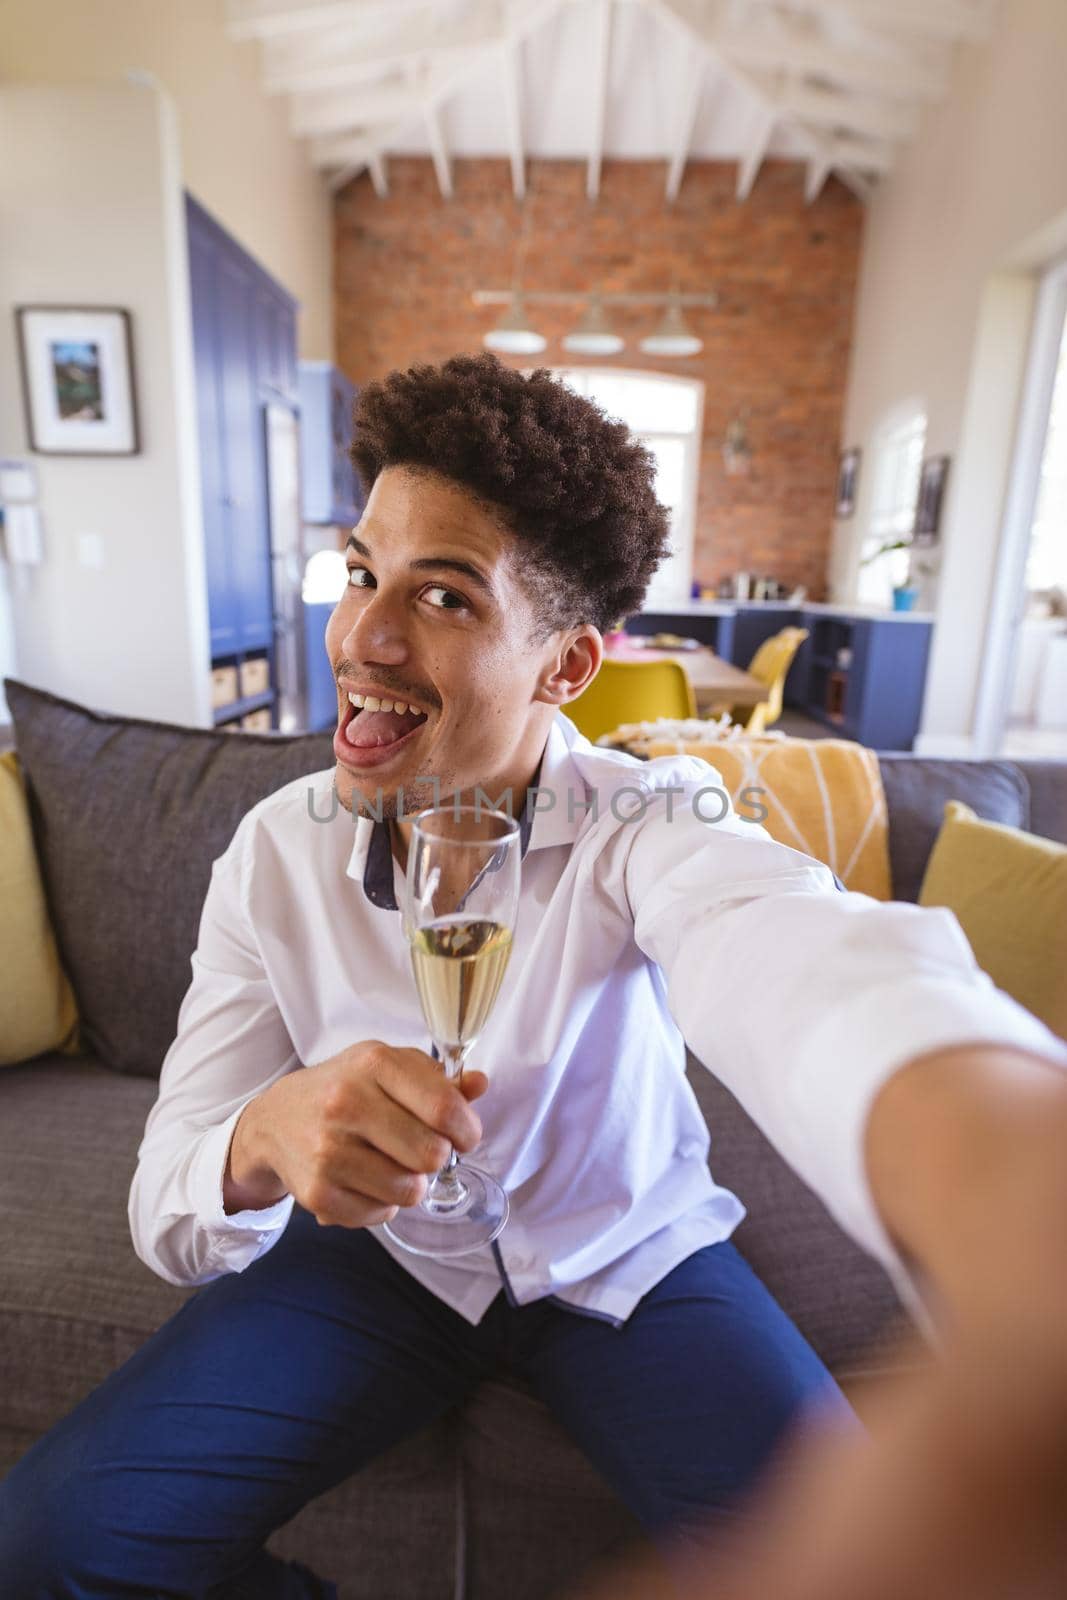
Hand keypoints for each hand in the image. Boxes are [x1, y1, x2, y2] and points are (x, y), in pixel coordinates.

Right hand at [224, 1039, 487, 1226]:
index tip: (464, 1135)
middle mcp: (346, 1103)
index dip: (467, 1129)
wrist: (275, 1120)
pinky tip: (367, 1180)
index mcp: (372, 1063)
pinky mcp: (317, 1192)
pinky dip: (383, 1203)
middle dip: (437, 1157)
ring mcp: (327, 1150)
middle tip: (423, 1149)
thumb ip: (438, 1079)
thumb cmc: (345, 1089)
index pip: (443, 1108)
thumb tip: (479, 1084)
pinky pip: (381, 1214)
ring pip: (409, 1190)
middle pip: (431, 1154)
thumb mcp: (388, 1067)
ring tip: (392, 1164)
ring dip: (411, 1183)